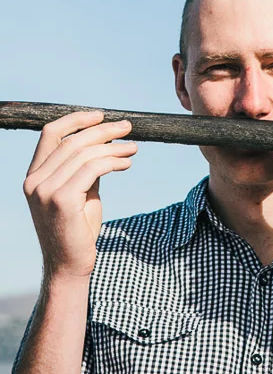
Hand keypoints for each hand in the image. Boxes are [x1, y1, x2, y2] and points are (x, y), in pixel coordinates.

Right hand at [22, 111, 137, 279]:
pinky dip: (113, 162)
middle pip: (72, 141)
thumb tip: (107, 141)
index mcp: (34, 175)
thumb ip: (85, 167)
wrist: (71, 263)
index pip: (50, 134)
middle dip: (104, 131)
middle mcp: (34, 181)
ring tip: (133, 148)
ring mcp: (45, 191)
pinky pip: (93, 169)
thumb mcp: (79, 190)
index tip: (101, 115)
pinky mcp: (62, 200)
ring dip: (114, 147)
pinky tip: (126, 164)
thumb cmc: (77, 226)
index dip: (76, 120)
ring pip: (84, 154)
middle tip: (128, 128)